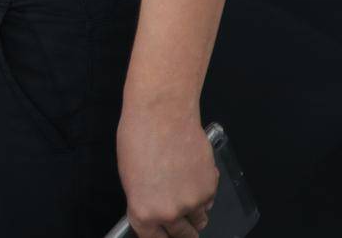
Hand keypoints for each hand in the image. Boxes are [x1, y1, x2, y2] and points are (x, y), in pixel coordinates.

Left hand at [117, 101, 217, 237]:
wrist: (162, 116)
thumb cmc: (138, 138)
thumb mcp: (130, 176)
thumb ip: (144, 201)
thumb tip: (155, 212)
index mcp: (143, 211)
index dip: (160, 237)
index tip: (164, 236)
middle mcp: (169, 213)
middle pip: (183, 236)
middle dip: (183, 232)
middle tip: (183, 224)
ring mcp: (192, 203)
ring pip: (200, 219)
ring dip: (195, 212)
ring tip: (185, 190)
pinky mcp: (211, 189)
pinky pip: (210, 201)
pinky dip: (204, 193)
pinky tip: (192, 173)